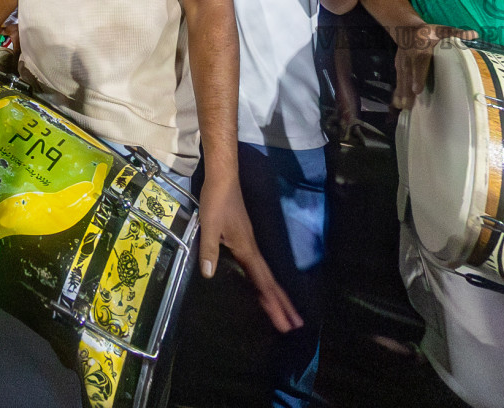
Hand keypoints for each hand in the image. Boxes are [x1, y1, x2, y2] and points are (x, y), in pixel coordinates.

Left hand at [198, 173, 303, 332]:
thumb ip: (209, 249)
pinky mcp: (244, 240)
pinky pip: (258, 268)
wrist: (223, 179)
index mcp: (246, 249)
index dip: (273, 303)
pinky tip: (261, 287)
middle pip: (270, 282)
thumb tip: (209, 275)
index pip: (263, 281)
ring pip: (266, 275)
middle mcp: (252, 249)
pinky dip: (264, 282)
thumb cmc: (217, 201)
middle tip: (294, 325)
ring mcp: (250, 244)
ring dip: (275, 294)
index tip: (285, 321)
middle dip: (281, 304)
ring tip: (284, 312)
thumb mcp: (209, 225)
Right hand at [392, 23, 478, 109]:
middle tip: (408, 105)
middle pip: (409, 76)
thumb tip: (474, 34)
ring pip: (402, 80)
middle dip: (408, 91)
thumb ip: (456, 34)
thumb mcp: (442, 30)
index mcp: (422, 50)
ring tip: (403, 107)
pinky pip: (398, 81)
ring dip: (402, 94)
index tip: (417, 90)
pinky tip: (398, 103)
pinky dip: (398, 92)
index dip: (418, 77)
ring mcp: (403, 64)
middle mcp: (410, 59)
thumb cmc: (429, 32)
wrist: (406, 29)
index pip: (419, 64)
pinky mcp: (399, 68)